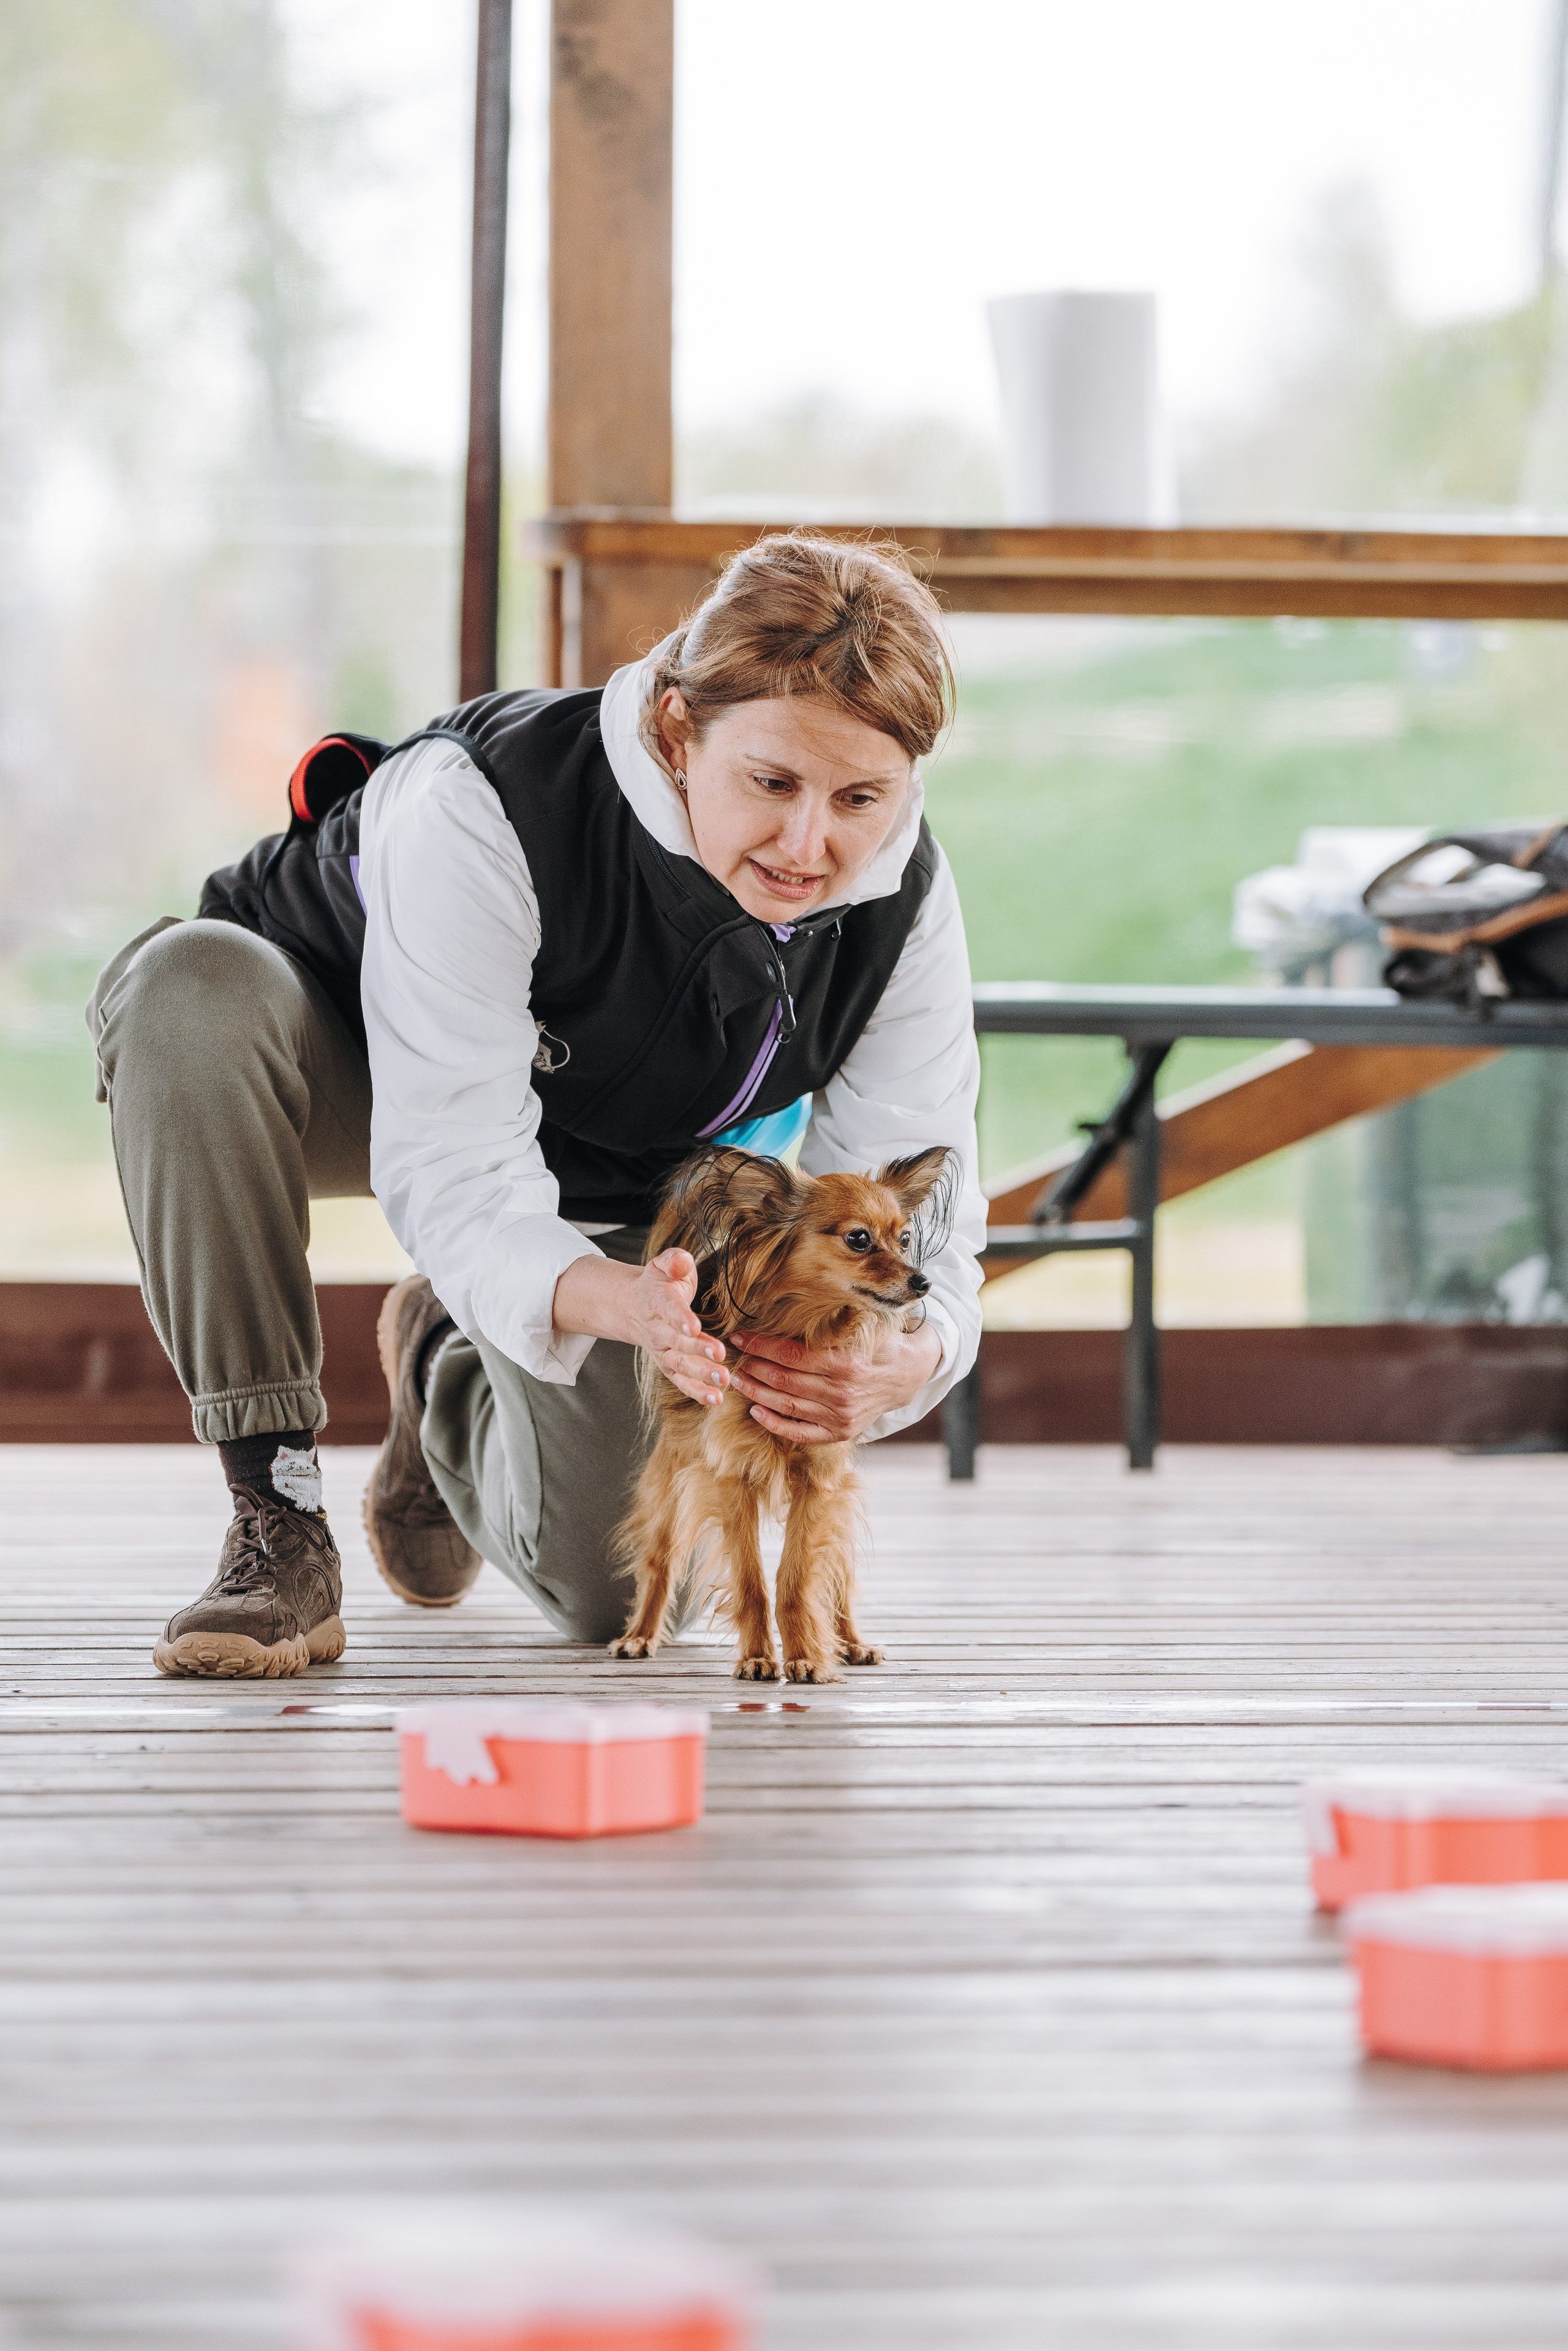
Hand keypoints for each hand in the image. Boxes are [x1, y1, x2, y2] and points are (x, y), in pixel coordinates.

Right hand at [552, 1249, 728, 1407]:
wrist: (632, 1307)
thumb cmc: (658, 1284)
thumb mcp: (664, 1264)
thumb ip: (674, 1261)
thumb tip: (682, 1261)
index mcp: (658, 1301)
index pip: (669, 1309)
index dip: (680, 1318)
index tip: (694, 1327)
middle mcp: (658, 1329)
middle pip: (676, 1342)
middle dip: (697, 1350)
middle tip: (720, 1354)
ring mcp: (662, 1350)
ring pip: (679, 1365)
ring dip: (701, 1374)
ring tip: (723, 1380)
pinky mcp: (669, 1366)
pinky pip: (681, 1382)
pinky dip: (697, 1392)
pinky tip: (716, 1399)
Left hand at [730, 1319, 942, 1444]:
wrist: (908, 1375)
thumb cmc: (878, 1344)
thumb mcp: (862, 1325)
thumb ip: (830, 1321)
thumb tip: (788, 1302)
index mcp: (845, 1362)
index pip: (790, 1354)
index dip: (760, 1345)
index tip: (740, 1336)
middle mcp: (841, 1391)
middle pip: (784, 1379)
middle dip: (753, 1367)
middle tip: (733, 1358)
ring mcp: (840, 1415)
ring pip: (787, 1405)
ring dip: (756, 1392)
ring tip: (737, 1380)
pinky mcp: (840, 1432)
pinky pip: (800, 1432)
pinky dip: (775, 1424)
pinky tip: (757, 1411)